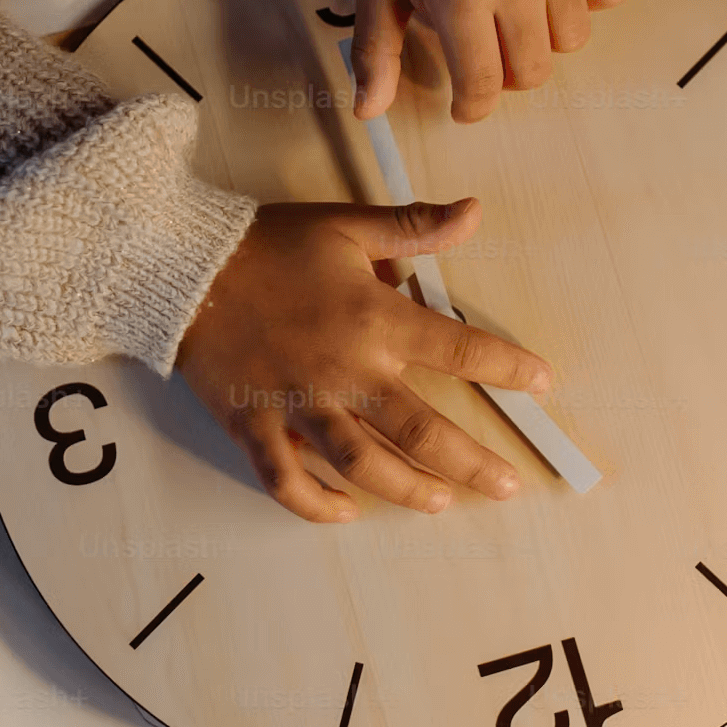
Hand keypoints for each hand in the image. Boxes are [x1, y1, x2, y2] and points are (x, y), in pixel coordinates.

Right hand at [175, 198, 555, 521]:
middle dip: (472, 462)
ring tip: (442, 503)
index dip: (508, 369)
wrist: (183, 265)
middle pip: (421, 431)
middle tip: (508, 485)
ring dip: (407, 490)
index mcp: (375, 320)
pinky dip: (316, 504)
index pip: (459, 349)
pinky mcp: (255, 423)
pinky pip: (287, 479)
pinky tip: (344, 513)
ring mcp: (299, 403)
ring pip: (363, 465)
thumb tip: (475, 213)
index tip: (543, 384)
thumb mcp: (346, 226)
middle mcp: (344, 371)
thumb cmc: (267, 244)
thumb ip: (414, 227)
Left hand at [350, 0, 629, 122]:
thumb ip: (376, 49)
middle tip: (488, 41)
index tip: (467, 102)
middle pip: (534, 72)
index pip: (483, 86)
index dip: (473, 106)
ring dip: (546, 34)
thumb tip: (368, 113)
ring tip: (518, 2)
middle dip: (508, 70)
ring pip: (574, 40)